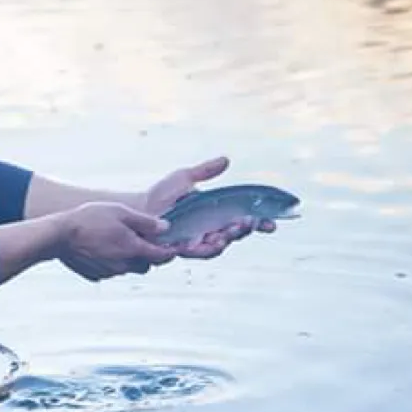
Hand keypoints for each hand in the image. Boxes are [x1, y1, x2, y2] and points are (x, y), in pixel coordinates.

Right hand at [57, 202, 176, 282]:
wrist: (59, 235)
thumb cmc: (90, 219)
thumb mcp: (121, 212)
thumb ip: (145, 222)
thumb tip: (165, 227)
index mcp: (133, 249)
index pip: (161, 256)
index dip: (170, 252)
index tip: (174, 248)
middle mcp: (123, 265)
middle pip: (146, 265)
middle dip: (148, 256)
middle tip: (142, 241)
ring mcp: (109, 272)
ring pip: (127, 268)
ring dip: (128, 259)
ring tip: (117, 242)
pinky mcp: (95, 275)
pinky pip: (109, 271)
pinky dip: (110, 262)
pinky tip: (100, 249)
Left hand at [135, 155, 274, 259]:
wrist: (138, 209)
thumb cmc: (160, 196)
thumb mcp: (184, 178)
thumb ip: (205, 171)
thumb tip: (226, 159)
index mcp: (215, 214)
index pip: (243, 219)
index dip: (260, 222)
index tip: (273, 223)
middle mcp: (209, 230)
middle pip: (235, 234)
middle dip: (245, 229)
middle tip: (250, 222)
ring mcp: (196, 241)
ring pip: (219, 245)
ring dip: (228, 239)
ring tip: (231, 230)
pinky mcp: (182, 249)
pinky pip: (198, 252)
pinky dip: (206, 248)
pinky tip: (212, 240)